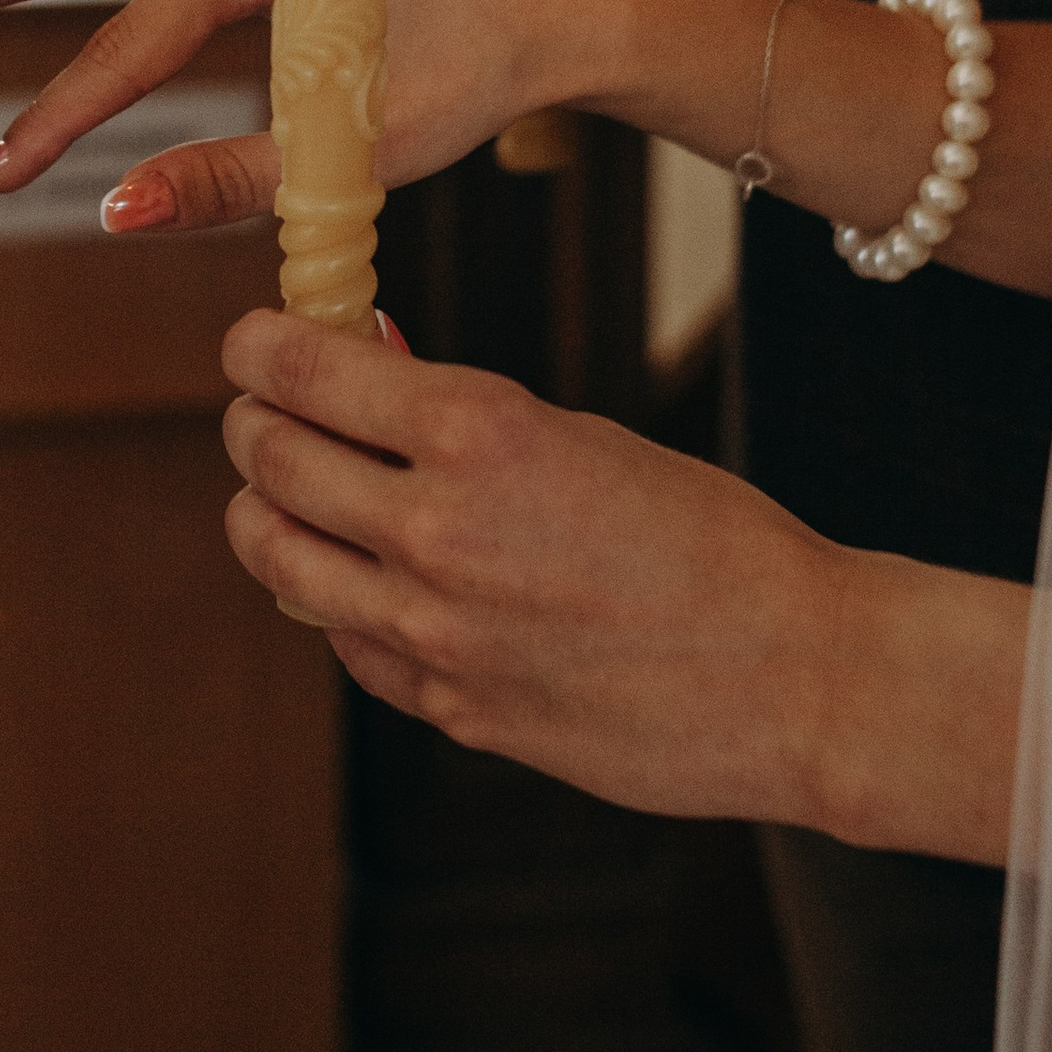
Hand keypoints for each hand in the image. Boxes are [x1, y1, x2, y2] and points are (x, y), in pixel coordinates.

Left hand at [217, 311, 844, 824]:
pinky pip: (347, 644)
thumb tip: (368, 375)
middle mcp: (437, 532)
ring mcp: (435, 633)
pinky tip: (363, 580)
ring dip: (265, 513)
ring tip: (285, 495)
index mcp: (480, 434)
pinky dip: (336, 600)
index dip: (259, 346)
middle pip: (270, 461)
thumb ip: (464, 419)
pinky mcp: (450, 709)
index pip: (302, 370)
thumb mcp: (584, 437)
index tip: (254, 342)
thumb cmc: (714, 542)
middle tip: (264, 411)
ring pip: (278, 558)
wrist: (798, 678)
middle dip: (254, 422)